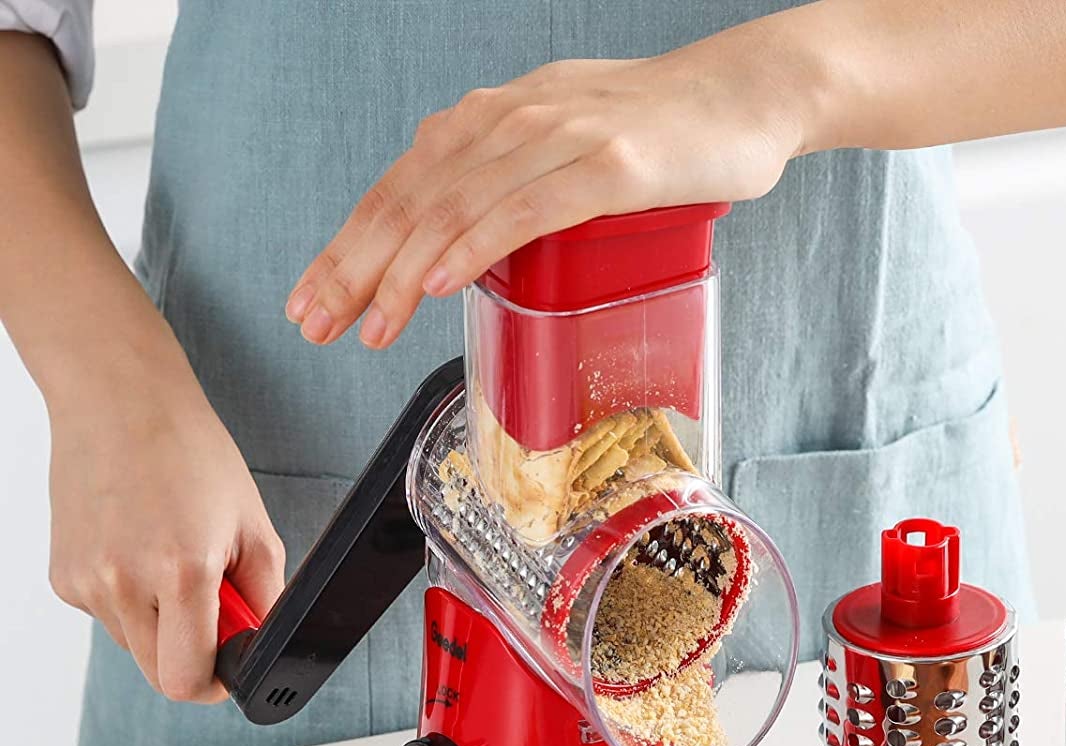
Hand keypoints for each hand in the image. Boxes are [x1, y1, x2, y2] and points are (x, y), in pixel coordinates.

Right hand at [47, 378, 285, 702]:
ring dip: (163, 625)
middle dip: (192, 656)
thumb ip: (265, 600)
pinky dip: (132, 600)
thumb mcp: (253, 528)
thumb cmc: (189, 454)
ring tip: (173, 563)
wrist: (119, 401)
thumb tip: (262, 647)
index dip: (215, 684)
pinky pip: (109, 616)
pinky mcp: (62, 576)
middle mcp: (124, 583)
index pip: (188, 680)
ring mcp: (86, 582)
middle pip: (160, 674)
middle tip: (211, 610)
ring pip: (135, 646)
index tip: (227, 670)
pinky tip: (140, 550)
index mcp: (181, 572)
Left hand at [285, 39, 815, 349]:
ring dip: (398, 271)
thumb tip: (474, 241)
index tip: (314, 296)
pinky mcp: (608, 167)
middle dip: (353, 266)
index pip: (403, 184)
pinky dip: (472, 246)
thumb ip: (519, 185)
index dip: (350, 242)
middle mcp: (512, 119)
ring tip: (364, 324)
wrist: (748, 96)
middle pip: (412, 198)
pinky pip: (524, 210)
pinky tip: (432, 282)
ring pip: (455, 208)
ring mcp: (558, 139)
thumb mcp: (572, 150)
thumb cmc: (667, 135)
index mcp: (496, 118)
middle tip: (313, 323)